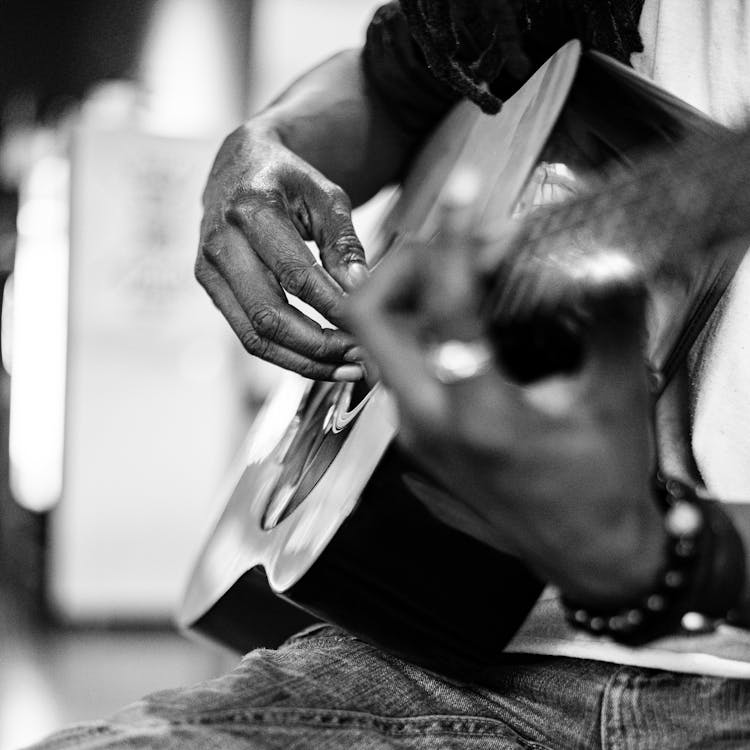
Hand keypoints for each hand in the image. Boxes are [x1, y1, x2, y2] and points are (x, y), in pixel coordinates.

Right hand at [195, 121, 367, 379]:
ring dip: (304, 361)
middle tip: (361, 356)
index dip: (334, 308)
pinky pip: (248, 336)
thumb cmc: (288, 179)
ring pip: (255, 337)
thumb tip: (361, 290)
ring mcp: (209, 270)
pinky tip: (320, 360)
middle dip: (320, 346)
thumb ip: (343, 244)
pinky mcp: (211, 289)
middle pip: (269, 316)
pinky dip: (287, 355)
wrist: (238, 166)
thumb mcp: (326, 196)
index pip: (296, 275)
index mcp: (251, 210)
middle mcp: (221, 243)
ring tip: (347, 367)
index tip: (367, 327)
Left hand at [346, 221, 667, 605]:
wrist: (590, 556)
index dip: (452, 240)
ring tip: (470, 270)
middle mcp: (428, 425)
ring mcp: (416, 434)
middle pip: (370, 320)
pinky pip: (399, 367)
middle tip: (455, 238)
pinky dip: (422, 326)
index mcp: (476, 417)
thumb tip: (608, 259)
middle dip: (403, 263)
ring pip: (380, 342)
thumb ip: (611, 321)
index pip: (446, 308)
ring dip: (412, 294)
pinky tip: (468, 315)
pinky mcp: (420, 439)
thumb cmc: (603, 486)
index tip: (463, 194)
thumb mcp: (615, 398)